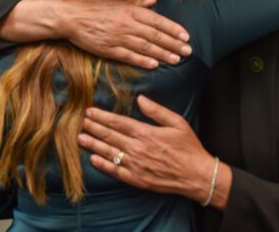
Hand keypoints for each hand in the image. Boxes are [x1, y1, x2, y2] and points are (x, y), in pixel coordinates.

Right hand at [54, 0, 190, 68]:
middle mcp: (127, 24)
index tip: (186, 36)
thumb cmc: (92, 3)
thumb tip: (153, 1)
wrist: (69, 16)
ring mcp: (118, 38)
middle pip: (155, 36)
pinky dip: (142, 61)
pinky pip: (129, 56)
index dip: (173, 29)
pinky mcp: (108, 49)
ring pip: (145, 48)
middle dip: (174, 44)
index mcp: (130, 10)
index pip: (157, 21)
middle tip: (188, 51)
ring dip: (163, 54)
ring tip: (177, 59)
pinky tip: (154, 64)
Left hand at [78, 95, 227, 205]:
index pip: (118, 122)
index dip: (101, 116)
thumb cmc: (189, 148)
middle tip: (79, 121)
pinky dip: (103, 165)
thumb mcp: (177, 123)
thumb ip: (157, 110)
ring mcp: (137, 165)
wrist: (198, 176)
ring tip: (80, 138)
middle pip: (110, 136)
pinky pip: (116, 172)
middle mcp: (138, 149)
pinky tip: (93, 159)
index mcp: (146, 133)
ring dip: (93, 144)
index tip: (89, 111)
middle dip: (93, 127)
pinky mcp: (138, 180)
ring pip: (109, 153)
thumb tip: (140, 98)